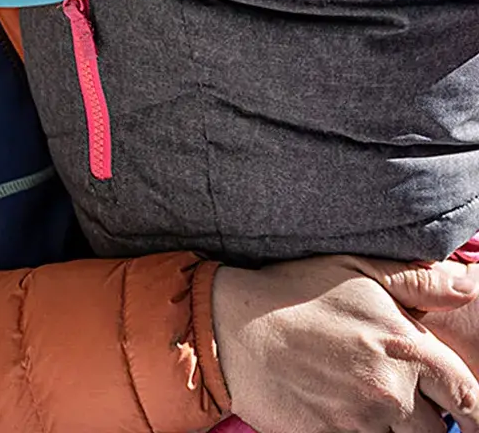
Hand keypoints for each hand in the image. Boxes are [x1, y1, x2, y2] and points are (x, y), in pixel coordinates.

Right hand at [213, 254, 478, 432]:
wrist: (231, 327)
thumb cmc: (293, 292)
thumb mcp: (353, 269)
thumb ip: (417, 280)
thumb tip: (469, 285)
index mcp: (405, 345)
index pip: (469, 397)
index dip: (473, 411)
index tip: (467, 414)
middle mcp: (390, 388)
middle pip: (439, 430)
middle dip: (428, 420)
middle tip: (405, 405)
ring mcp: (361, 419)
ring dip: (395, 430)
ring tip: (367, 404)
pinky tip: (343, 413)